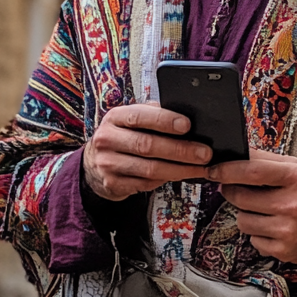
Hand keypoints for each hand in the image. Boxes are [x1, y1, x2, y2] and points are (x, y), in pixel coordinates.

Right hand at [83, 104, 210, 201]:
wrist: (93, 163)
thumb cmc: (121, 136)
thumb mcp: (130, 120)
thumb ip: (153, 114)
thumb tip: (186, 113)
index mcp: (115, 118)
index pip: (139, 116)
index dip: (164, 120)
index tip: (187, 125)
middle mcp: (107, 139)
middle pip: (147, 145)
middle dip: (180, 150)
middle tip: (203, 153)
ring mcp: (108, 163)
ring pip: (150, 168)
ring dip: (180, 169)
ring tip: (200, 167)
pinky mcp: (113, 184)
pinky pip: (146, 183)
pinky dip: (167, 179)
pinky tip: (182, 175)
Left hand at [206, 149, 296, 262]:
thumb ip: (266, 159)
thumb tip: (235, 154)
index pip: (252, 171)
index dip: (227, 170)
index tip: (214, 170)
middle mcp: (293, 206)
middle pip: (241, 197)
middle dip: (232, 190)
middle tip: (238, 187)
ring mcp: (288, 231)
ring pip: (242, 220)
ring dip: (245, 212)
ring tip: (262, 208)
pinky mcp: (283, 251)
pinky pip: (253, 239)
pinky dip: (258, 232)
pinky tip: (272, 224)